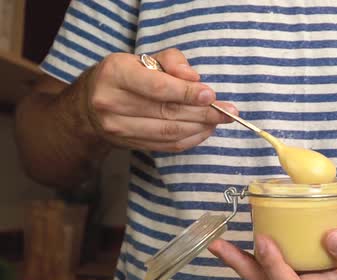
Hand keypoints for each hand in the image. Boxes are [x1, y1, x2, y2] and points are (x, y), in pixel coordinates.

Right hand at [84, 48, 236, 151]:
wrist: (88, 106)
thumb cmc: (125, 75)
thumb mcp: (143, 57)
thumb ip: (172, 60)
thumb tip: (194, 78)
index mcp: (115, 73)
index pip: (157, 87)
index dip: (187, 93)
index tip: (212, 95)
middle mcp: (112, 103)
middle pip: (167, 112)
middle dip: (203, 113)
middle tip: (229, 112)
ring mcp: (118, 128)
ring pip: (169, 132)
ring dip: (200, 127)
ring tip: (220, 120)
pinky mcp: (128, 144)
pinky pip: (166, 145)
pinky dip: (191, 139)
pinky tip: (205, 130)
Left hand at [208, 230, 336, 279]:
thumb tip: (330, 238)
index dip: (275, 268)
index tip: (265, 241)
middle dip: (243, 267)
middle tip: (220, 246)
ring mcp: (308, 276)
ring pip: (269, 275)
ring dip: (244, 261)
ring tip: (222, 244)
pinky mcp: (307, 262)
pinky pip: (278, 261)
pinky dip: (260, 252)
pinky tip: (250, 236)